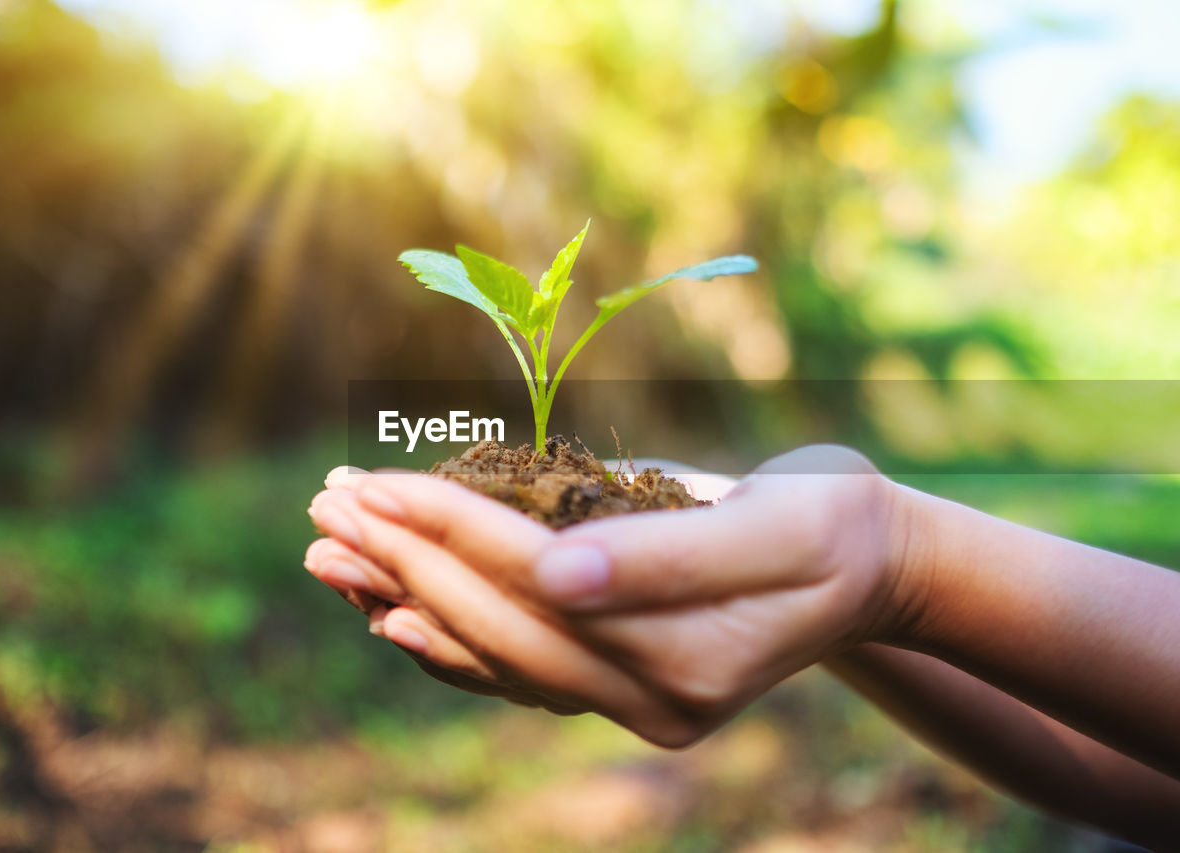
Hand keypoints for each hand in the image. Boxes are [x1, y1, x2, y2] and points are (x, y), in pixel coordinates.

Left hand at [307, 445, 914, 746]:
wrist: (867, 570)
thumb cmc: (832, 527)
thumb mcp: (780, 526)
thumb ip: (669, 556)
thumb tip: (556, 575)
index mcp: (684, 662)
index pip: (535, 586)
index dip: (448, 528)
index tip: (370, 482)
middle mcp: (645, 699)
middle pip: (493, 625)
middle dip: (402, 560)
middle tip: (322, 508)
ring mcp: (626, 700)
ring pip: (487, 655)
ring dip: (399, 597)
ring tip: (325, 552)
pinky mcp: (612, 682)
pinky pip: (507, 664)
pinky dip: (441, 628)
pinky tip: (385, 599)